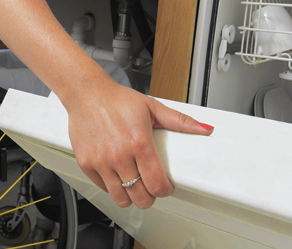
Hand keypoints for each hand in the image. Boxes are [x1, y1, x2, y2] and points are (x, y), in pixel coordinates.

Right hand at [67, 81, 213, 209]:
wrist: (87, 94)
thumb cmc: (117, 100)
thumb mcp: (152, 107)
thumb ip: (180, 121)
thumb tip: (204, 128)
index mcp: (139, 143)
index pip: (157, 183)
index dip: (164, 190)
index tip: (165, 188)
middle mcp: (120, 155)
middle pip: (140, 196)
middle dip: (149, 197)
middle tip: (150, 189)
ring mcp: (101, 162)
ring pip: (120, 197)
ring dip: (130, 197)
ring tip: (134, 187)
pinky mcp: (86, 164)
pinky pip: (103, 188)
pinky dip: (112, 187)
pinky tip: (117, 176)